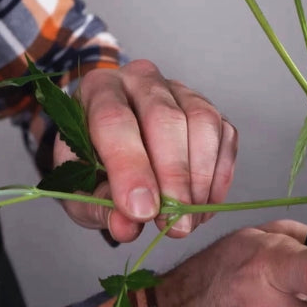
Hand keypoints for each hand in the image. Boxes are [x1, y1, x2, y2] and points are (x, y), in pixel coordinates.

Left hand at [54, 60, 237, 241]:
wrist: (111, 150)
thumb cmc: (91, 167)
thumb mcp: (81, 192)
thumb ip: (101, 207)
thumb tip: (128, 227)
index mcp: (98, 90)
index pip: (114, 120)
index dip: (131, 168)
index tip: (143, 212)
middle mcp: (140, 79)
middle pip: (164, 117)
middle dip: (173, 176)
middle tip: (174, 224)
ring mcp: (179, 89)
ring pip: (202, 121)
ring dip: (200, 177)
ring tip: (189, 220)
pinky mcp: (208, 107)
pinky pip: (225, 135)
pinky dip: (219, 175)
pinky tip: (203, 205)